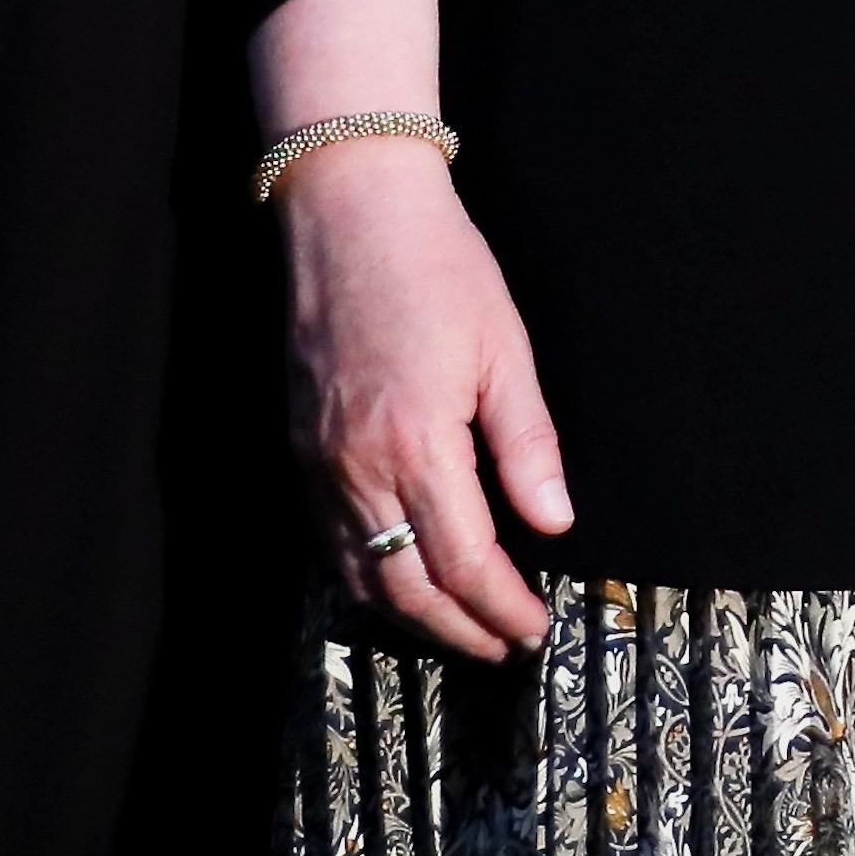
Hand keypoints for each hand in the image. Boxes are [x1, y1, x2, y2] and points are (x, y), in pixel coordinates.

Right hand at [279, 138, 572, 657]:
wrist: (349, 209)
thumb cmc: (437, 267)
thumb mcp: (506, 348)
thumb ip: (527, 445)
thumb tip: (555, 522)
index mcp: (417, 444)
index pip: (465, 563)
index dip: (503, 607)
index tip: (536, 627)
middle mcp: (356, 467)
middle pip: (407, 588)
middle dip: (461, 629)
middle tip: (505, 645)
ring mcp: (319, 463)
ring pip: (360, 574)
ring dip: (412, 614)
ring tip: (462, 627)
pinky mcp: (300, 449)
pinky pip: (329, 541)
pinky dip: (365, 577)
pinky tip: (398, 580)